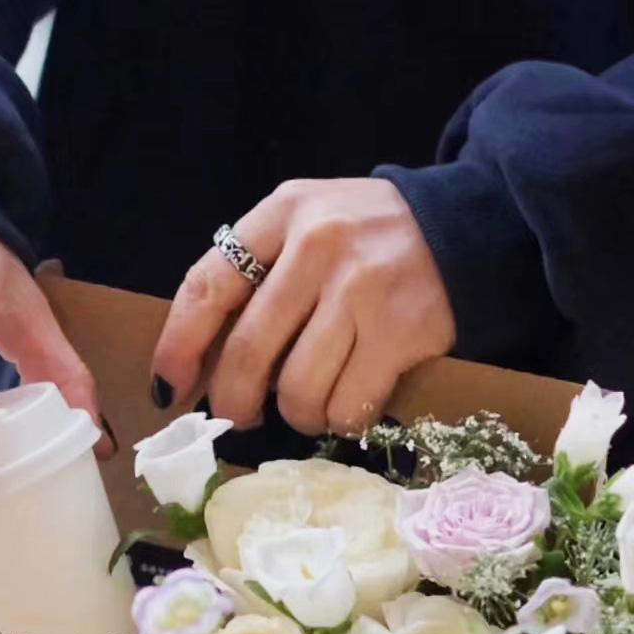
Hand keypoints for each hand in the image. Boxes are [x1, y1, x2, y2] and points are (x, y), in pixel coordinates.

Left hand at [151, 178, 453, 436]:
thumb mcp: (307, 227)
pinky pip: (348, 405)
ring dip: (297, 416)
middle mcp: (318, 247)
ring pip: (298, 390)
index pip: (207, 286)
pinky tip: (348, 403)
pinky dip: (340, 420)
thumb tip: (199, 366)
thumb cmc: (369, 240)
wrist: (467, 228)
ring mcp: (362, 290)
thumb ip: (258, 276)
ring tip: (310, 405)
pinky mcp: (402, 332)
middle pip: (247, 353)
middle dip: (234, 402)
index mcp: (282, 214)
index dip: (178, 347)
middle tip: (241, 417)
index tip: (166, 389)